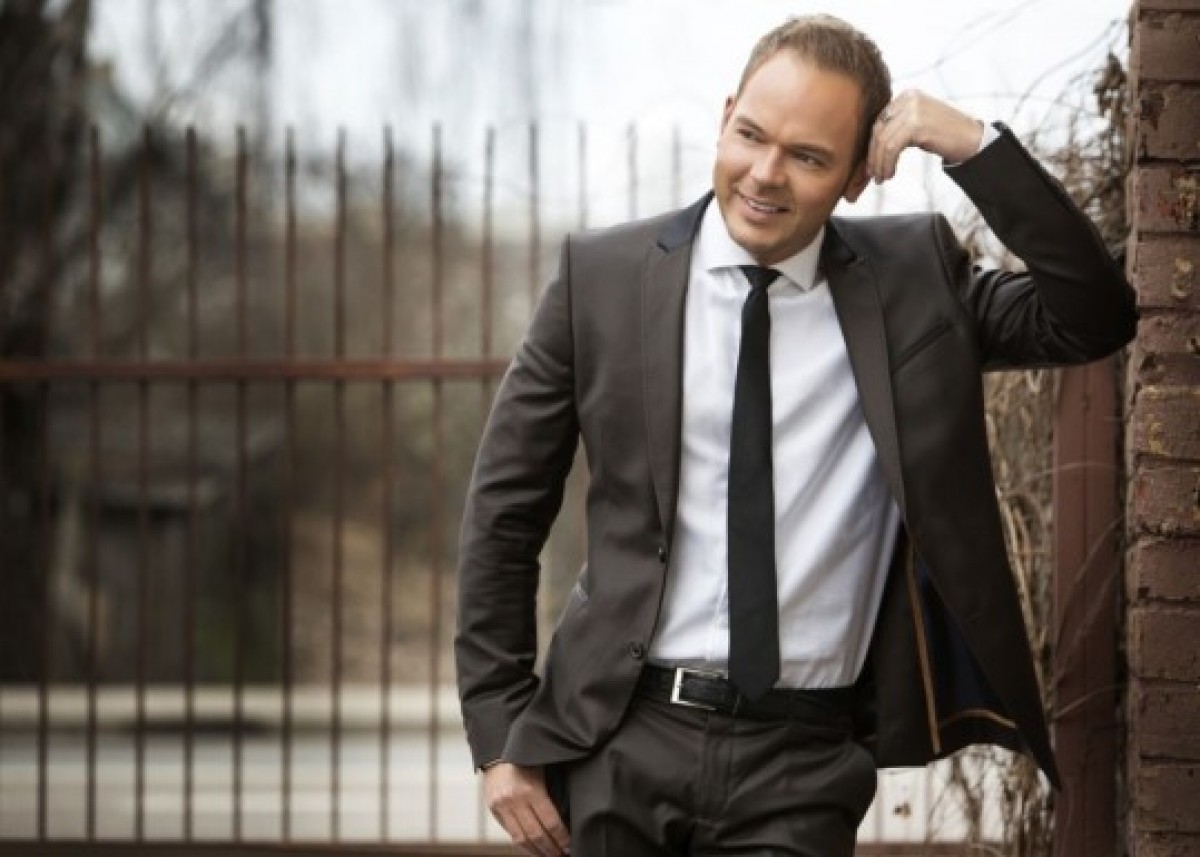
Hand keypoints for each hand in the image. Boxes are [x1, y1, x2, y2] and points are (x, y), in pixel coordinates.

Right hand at [483, 762, 570, 856]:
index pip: (550, 822)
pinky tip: (534, 849)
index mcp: (531, 789)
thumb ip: (552, 794)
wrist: (497, 752)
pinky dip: (524, 844)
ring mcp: (502, 806)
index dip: (562, 838)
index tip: (570, 845)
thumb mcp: (543, 772)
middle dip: (552, 849)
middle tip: (564, 855)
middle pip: (537, 834)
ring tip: (550, 855)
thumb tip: (567, 819)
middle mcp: (514, 800)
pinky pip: (510, 834)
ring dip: (538, 852)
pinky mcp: (494, 810)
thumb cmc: (526, 759)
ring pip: (522, 839)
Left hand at [866, 89, 984, 183]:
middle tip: (872, 174)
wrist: (971, 139)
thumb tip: (872, 147)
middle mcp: (908, 99)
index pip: (881, 121)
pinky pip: (892, 147)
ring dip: (880, 163)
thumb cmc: (944, 135)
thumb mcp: (917, 124)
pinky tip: (890, 173)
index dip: (872, 145)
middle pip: (879, 130)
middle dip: (873, 155)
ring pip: (883, 141)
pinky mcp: (917, 124)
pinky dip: (887, 163)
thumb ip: (897, 128)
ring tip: (882, 178)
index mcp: (907, 95)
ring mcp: (913, 110)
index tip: (871, 164)